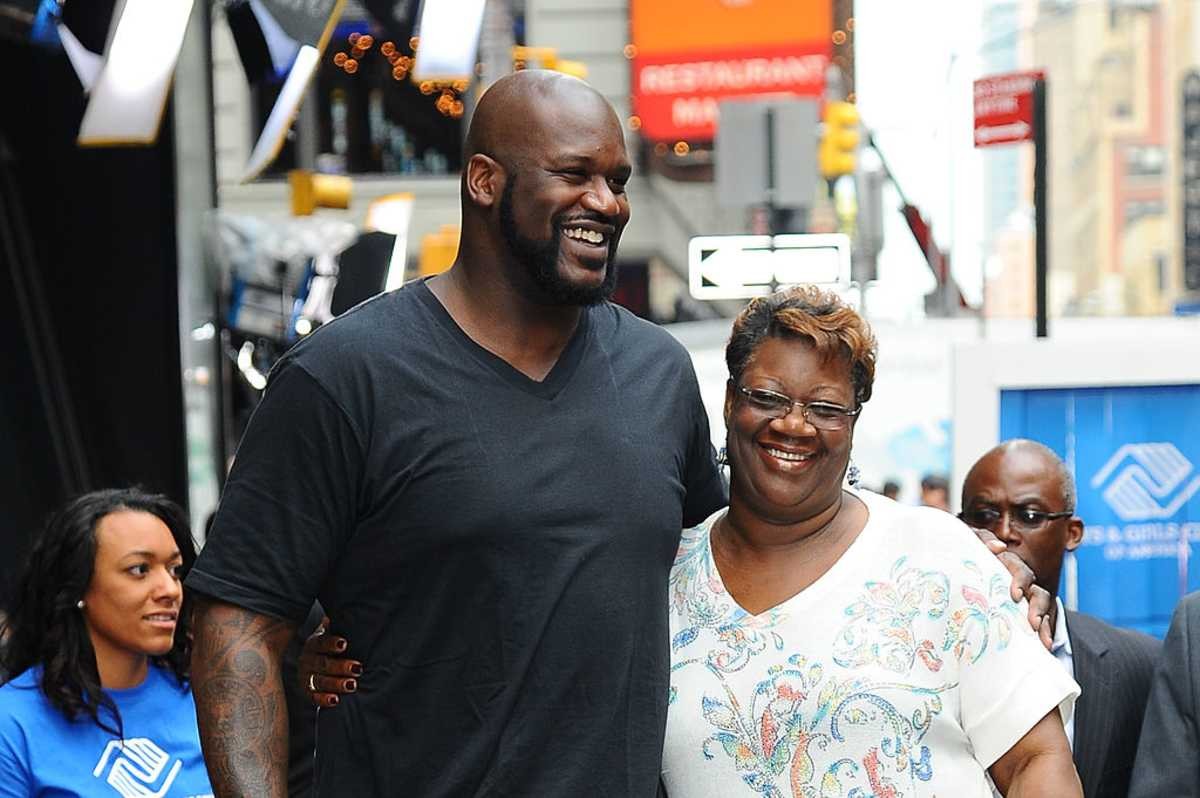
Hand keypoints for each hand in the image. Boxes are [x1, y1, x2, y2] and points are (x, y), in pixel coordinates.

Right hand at [297, 617, 361, 707]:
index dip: (331, 643)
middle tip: (357, 668)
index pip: (320, 643)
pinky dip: (324, 699)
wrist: (313, 662)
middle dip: (340, 666)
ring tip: (352, 685)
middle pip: (322, 664)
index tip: (344, 644)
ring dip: (336, 683)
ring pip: (319, 681)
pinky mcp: (307, 692)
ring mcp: (306, 676)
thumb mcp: (331, 632)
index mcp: (313, 644)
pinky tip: (336, 700)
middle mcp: (307, 660)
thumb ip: (337, 624)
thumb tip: (348, 607)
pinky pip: (313, 697)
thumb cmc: (330, 645)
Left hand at [969, 527, 1053, 649]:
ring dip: (1045, 623)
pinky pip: (1041, 624)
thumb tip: (999, 547)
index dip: (1020, 581)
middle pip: (1037, 593)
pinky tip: (1045, 646)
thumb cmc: (966, 557)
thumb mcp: (971, 546)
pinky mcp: (1026, 614)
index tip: (1015, 595)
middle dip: (1037, 608)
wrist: (960, 571)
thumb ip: (983, 541)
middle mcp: (1021, 583)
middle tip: (1033, 622)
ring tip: (1044, 640)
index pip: (1020, 572)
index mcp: (1008, 566)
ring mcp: (1025, 599)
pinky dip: (1045, 634)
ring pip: (1042, 611)